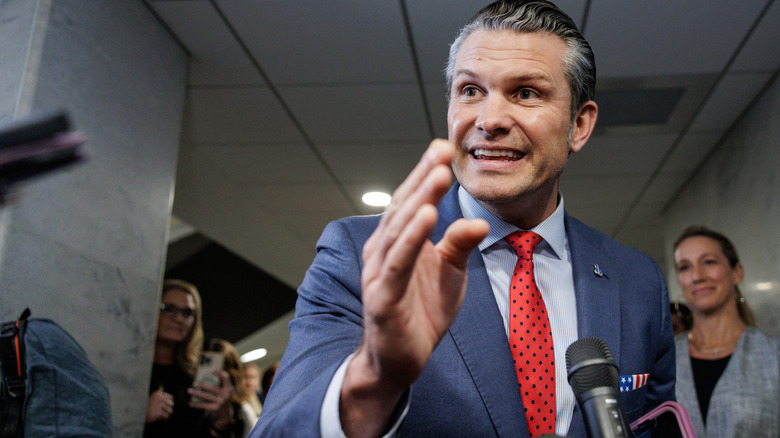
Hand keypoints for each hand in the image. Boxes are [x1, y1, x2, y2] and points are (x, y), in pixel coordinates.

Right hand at [146, 389, 173, 422]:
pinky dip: (164, 418)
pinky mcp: (159, 413)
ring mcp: (159, 405)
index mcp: (157, 394)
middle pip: (171, 404)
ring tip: (163, 414)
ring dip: (167, 413)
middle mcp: (159, 398)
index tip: (167, 405)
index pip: (170, 397)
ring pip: (170, 410)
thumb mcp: (151, 399)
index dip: (169, 402)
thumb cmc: (145, 407)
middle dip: (169, 408)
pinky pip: (166, 416)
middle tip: (166, 410)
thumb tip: (171, 398)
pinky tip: (160, 417)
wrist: (138, 414)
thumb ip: (159, 397)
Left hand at [189, 370, 233, 421]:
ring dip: (196, 393)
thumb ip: (222, 383)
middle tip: (194, 383)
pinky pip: (204, 406)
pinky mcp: (216, 408)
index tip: (212, 370)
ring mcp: (221, 402)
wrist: (226, 413)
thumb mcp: (226, 390)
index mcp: (229, 388)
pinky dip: (197, 405)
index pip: (226, 378)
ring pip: (206, 397)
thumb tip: (211, 372)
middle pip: (212, 388)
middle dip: (202, 385)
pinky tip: (191, 403)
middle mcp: (226, 395)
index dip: (220, 373)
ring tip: (189, 390)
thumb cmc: (223, 398)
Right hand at [341, 139, 489, 436]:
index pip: (412, 200)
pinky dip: (411, 238)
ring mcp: (380, 272)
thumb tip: (479, 220)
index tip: (444, 148)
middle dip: (424, 178)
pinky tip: (425, 217)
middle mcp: (383, 250)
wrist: (399, 359)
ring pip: (400, 229)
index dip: (426, 174)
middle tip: (442, 151)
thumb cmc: (421, 312)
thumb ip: (459, 244)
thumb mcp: (450, 273)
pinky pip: (398, 262)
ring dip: (419, 200)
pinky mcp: (382, 297)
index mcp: (398, 241)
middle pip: (404, 207)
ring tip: (438, 175)